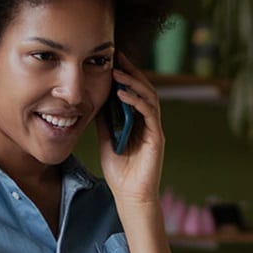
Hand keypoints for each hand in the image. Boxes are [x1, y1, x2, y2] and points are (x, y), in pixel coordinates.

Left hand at [97, 52, 164, 205]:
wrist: (130, 195)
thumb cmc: (120, 171)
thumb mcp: (106, 139)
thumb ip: (105, 120)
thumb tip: (95, 99)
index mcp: (138, 121)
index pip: (134, 91)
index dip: (125, 74)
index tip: (113, 59)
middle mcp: (149, 122)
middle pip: (145, 89)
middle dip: (131, 71)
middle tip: (118, 57)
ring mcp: (154, 129)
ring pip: (150, 97)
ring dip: (133, 83)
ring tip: (118, 73)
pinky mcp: (157, 138)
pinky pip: (149, 114)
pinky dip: (136, 101)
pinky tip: (122, 94)